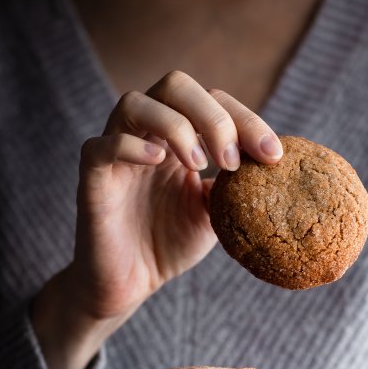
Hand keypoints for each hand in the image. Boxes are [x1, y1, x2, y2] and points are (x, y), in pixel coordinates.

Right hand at [32, 71, 282, 368]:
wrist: (130, 283)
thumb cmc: (170, 243)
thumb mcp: (214, 212)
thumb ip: (235, 185)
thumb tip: (272, 166)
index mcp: (179, 139)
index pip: (213, 102)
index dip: (246, 120)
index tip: (274, 155)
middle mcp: (148, 136)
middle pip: (176, 86)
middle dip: (214, 118)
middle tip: (235, 162)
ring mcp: (117, 153)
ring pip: (135, 103)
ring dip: (177, 127)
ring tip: (202, 165)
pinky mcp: (93, 177)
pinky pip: (101, 146)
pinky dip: (132, 146)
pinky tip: (160, 161)